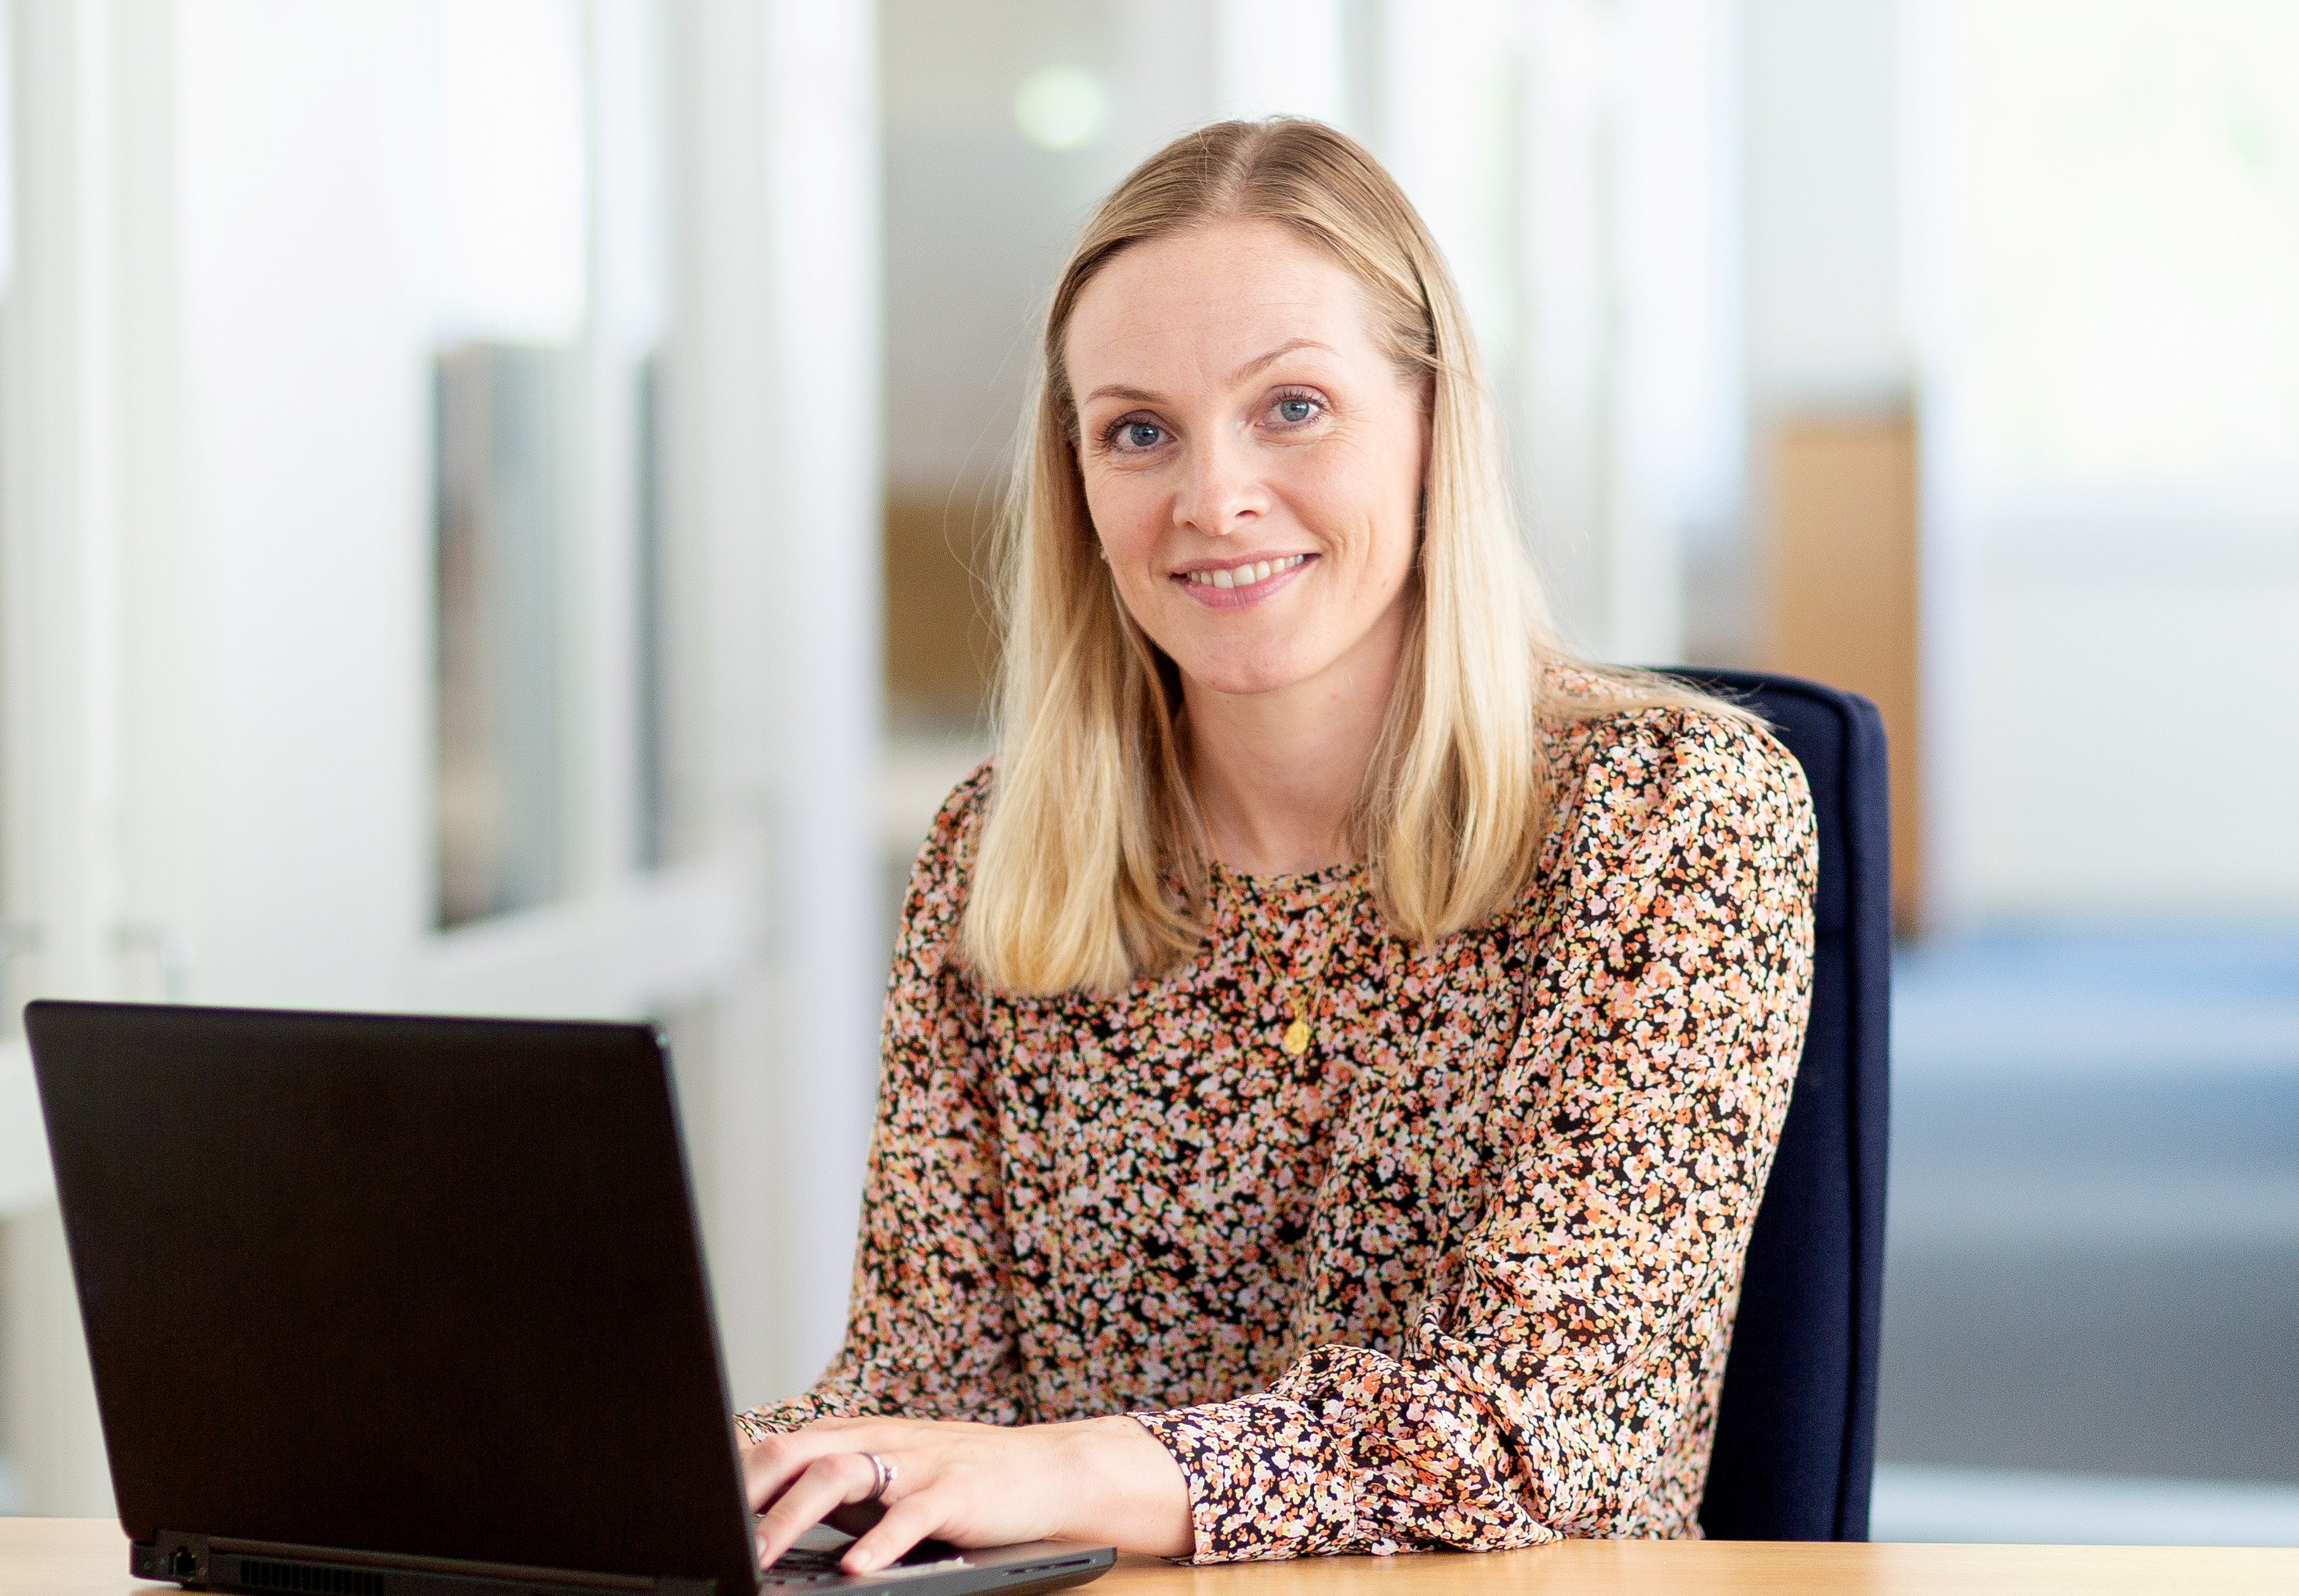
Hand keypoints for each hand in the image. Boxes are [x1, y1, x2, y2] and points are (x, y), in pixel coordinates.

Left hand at [742, 1413, 1192, 1575]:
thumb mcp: (888, 1474)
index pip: (779, 1445)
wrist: (1048, 1468)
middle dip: (748, 1492)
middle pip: (796, 1452)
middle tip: (715, 1533)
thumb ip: (834, 1487)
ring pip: (840, 1476)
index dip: (732, 1473)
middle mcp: (879, 1441)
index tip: (693, 1505)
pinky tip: (859, 1568)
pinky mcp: (955, 1490)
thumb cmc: (959, 1479)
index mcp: (857, 1437)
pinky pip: (911, 1514)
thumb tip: (763, 1520)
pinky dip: (880, 1541)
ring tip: (762, 1553)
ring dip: (793, 1517)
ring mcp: (917, 1463)